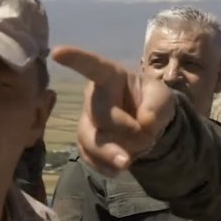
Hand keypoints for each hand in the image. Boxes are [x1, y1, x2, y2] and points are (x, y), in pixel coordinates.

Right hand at [51, 46, 175, 175]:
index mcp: (111, 77)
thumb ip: (157, 107)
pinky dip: (106, 166)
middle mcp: (94, 97)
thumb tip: (143, 123)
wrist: (149, 126)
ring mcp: (87, 121)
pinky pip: (89, 158)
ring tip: (128, 161)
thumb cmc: (152, 101)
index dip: (76, 59)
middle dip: (127, 130)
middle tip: (148, 136)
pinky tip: (119, 167)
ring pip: (89, 140)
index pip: (93, 66)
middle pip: (100, 116)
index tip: (57, 52)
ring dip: (112, 154)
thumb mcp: (163, 98)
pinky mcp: (86, 144)